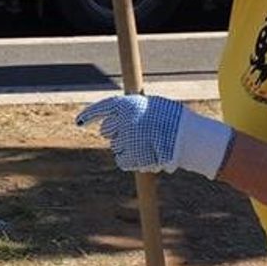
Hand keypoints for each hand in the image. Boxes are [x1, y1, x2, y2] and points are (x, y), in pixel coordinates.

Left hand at [75, 94, 233, 178]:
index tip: (79, 122)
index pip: (102, 108)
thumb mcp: (153, 107)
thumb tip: (118, 120)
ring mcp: (123, 140)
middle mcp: (120, 121)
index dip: (89, 115)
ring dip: (128, 148)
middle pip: (106, 131)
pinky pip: (123, 161)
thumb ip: (134, 111)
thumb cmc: (174, 121)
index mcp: (126, 104)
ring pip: (116, 147)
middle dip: (115, 134)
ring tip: (148, 146)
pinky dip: (132, 161)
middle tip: (134, 136)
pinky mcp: (128, 157)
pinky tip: (146, 157)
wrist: (187, 137)